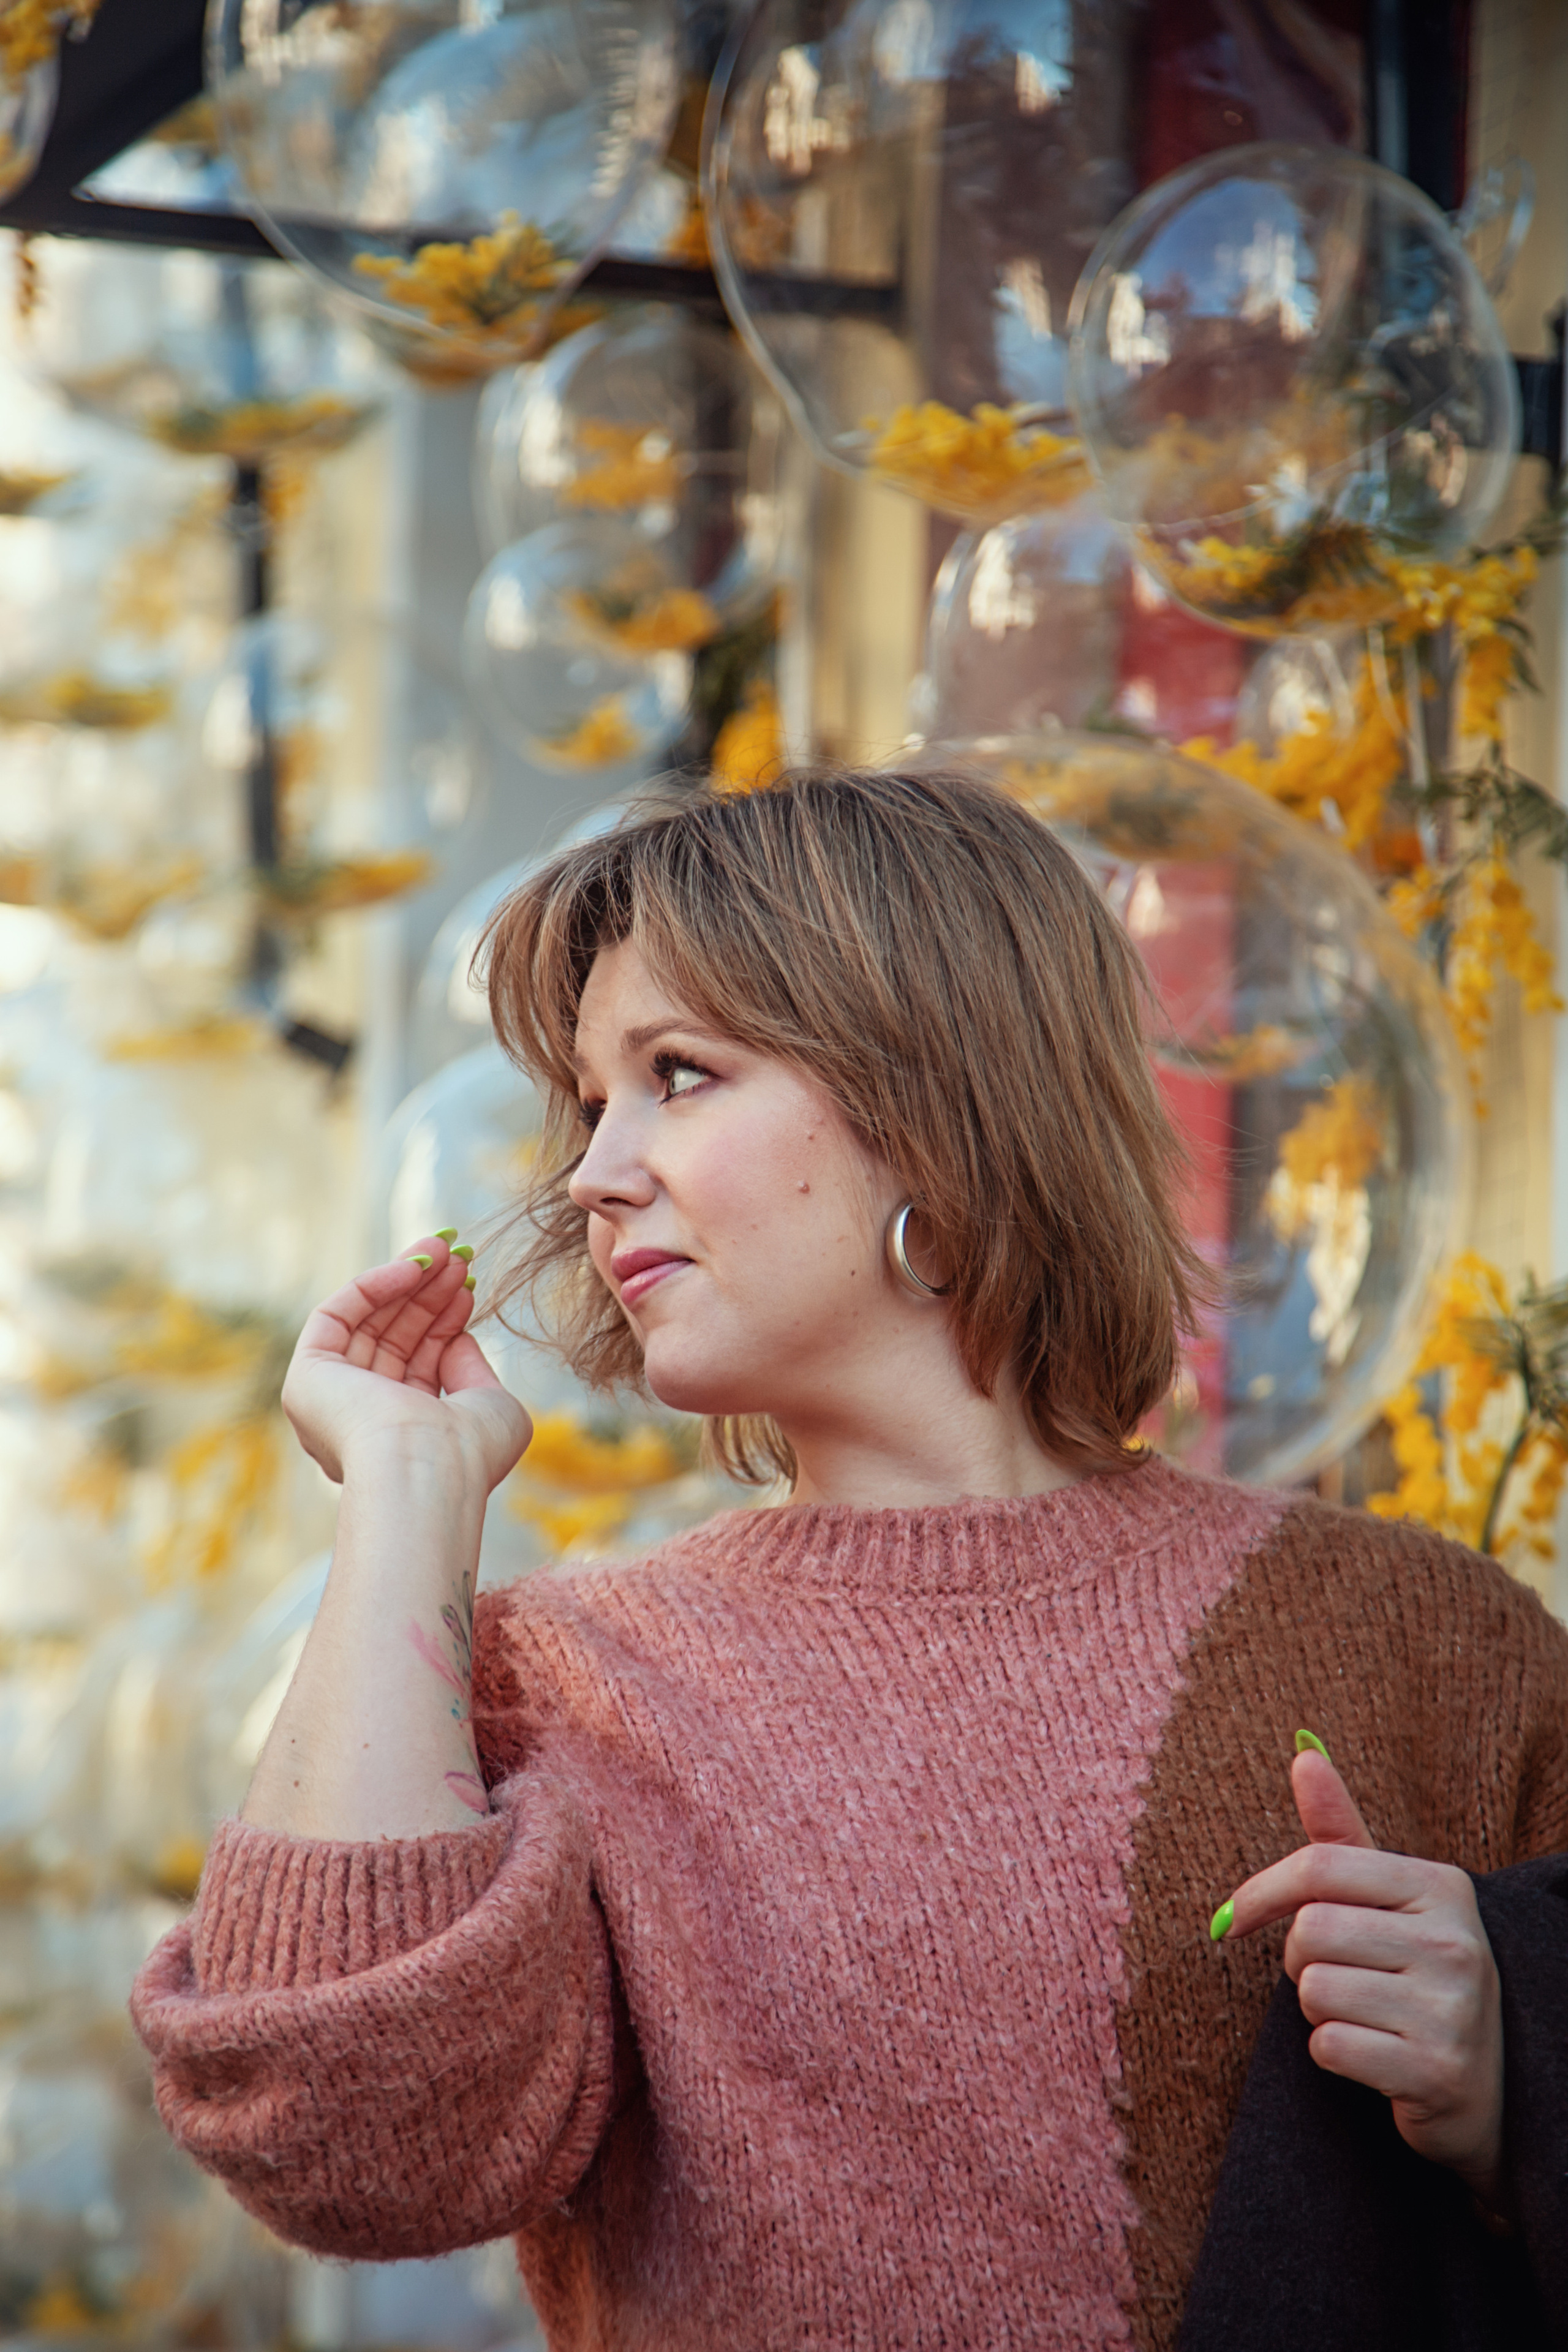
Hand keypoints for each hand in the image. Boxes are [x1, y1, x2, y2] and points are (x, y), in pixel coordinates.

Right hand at [281, 1237, 530, 1496]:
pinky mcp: (305, 1378)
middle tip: (458, 1256)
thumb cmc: (469, 1454)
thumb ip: (472, 1370)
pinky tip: (414, 1267)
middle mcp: (359, 1420)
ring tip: (445, 1248)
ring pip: (366, 1323)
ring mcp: (329, 1401)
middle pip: (391, 1338)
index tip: (470, 1285)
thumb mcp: (491, 1407)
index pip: (418, 1364)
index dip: (443, 1320)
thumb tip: (455, 1336)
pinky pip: (335, 1315)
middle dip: (426, 1293)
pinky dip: (373, 1285)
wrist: (427, 1470)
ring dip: (407, 1280)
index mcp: (399, 1437)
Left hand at [1214, 1744, 1505, 2208]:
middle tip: (1340, 1975)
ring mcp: (1452, 2009)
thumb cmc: (1415, 1972)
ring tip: (1364, 2013)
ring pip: (1315, 1991)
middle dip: (1302, 1960)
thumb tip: (1304, 1754)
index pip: (1317, 1868)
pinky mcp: (1437, 2071)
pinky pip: (1329, 2046)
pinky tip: (1373, 2054)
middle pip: (1309, 1933)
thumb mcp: (1385, 1898)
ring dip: (1319, 2009)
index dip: (1262, 1893)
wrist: (1483, 2084)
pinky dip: (1333, 2053)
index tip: (1235, 1917)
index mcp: (1440, 1886)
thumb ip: (1340, 1833)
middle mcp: (1455, 1941)